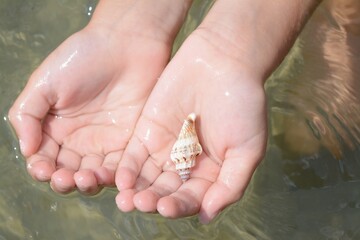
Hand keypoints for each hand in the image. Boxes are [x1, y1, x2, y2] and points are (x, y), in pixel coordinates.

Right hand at [7, 0, 189, 193]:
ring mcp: (106, 142)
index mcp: (55, 128)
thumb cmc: (82, 58)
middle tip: (67, 177)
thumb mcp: (44, 82)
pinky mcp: (130, 142)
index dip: (42, 168)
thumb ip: (27, 115)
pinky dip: (115, 177)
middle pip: (69, 172)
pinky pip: (121, 167)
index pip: (45, 158)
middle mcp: (80, 140)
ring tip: (87, 177)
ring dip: (88, 183)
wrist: (126, 44)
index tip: (44, 169)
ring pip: (95, 174)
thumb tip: (26, 150)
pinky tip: (110, 176)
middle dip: (65, 180)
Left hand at [115, 31, 266, 222]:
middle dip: (153, 200)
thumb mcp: (247, 149)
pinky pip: (134, 155)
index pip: (191, 198)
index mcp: (210, 173)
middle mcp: (186, 164)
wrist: (223, 61)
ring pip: (147, 177)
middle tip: (141, 205)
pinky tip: (122, 179)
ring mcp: (165, 148)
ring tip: (126, 200)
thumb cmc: (243, 105)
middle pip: (166, 191)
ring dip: (136, 190)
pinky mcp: (148, 130)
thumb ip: (230, 185)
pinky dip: (128, 168)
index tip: (168, 208)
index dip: (180, 206)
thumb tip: (206, 216)